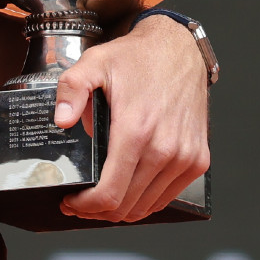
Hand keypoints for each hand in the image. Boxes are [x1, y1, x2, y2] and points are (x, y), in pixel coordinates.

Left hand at [54, 15, 211, 221]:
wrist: (180, 49)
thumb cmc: (137, 59)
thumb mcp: (94, 63)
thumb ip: (71, 89)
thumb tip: (61, 120)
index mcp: (136, 131)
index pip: (110, 193)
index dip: (84, 206)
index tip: (71, 201)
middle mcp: (165, 149)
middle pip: (126, 207)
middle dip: (97, 210)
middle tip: (80, 202)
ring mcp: (185, 158)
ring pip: (146, 207)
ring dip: (121, 209)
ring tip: (102, 197)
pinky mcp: (198, 160)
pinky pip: (167, 197)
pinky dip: (145, 200)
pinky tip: (129, 189)